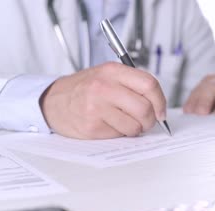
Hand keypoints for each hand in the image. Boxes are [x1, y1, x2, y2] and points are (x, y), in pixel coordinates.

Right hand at [41, 62, 166, 138]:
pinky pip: (119, 135)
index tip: (161, 111)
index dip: (160, 101)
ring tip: (125, 124)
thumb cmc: (83, 89)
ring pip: (134, 126)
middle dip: (150, 120)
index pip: (149, 84)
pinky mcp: (92, 126)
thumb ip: (131, 84)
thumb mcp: (105, 75)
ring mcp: (97, 107)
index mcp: (111, 71)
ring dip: (135, 129)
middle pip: (144, 108)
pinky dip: (119, 134)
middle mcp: (104, 87)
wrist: (53, 102)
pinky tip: (109, 126)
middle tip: (146, 122)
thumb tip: (157, 105)